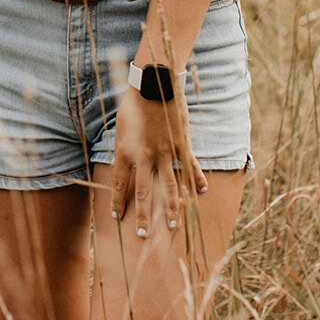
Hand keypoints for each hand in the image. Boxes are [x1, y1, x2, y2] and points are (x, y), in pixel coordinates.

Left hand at [109, 81, 207, 238]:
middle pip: (143, 192)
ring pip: (168, 187)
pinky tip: (202, 191)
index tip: (117, 217)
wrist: (154, 84)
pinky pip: (190, 166)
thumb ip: (124, 147)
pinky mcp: (181, 145)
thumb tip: (123, 162)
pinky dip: (197, 179)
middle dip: (143, 216)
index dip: (118, 202)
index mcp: (126, 152)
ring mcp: (165, 152)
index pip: (120, 184)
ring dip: (171, 208)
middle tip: (143, 235)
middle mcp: (144, 157)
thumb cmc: (134, 103)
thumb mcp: (121, 126)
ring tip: (173, 226)